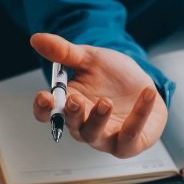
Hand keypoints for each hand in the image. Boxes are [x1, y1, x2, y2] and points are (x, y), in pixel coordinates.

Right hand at [31, 33, 167, 156]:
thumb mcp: (90, 58)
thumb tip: (37, 39)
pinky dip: (139, 115)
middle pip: (72, 125)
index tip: (45, 98)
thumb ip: (64, 51)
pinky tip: (147, 94)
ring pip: (95, 135)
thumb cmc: (113, 77)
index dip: (43, 109)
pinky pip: (131, 135)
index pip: (48, 114)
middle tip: (75, 100)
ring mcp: (105, 137)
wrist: (143, 87)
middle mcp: (84, 125)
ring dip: (98, 119)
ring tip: (106, 102)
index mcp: (69, 106)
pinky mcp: (128, 144)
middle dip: (73, 114)